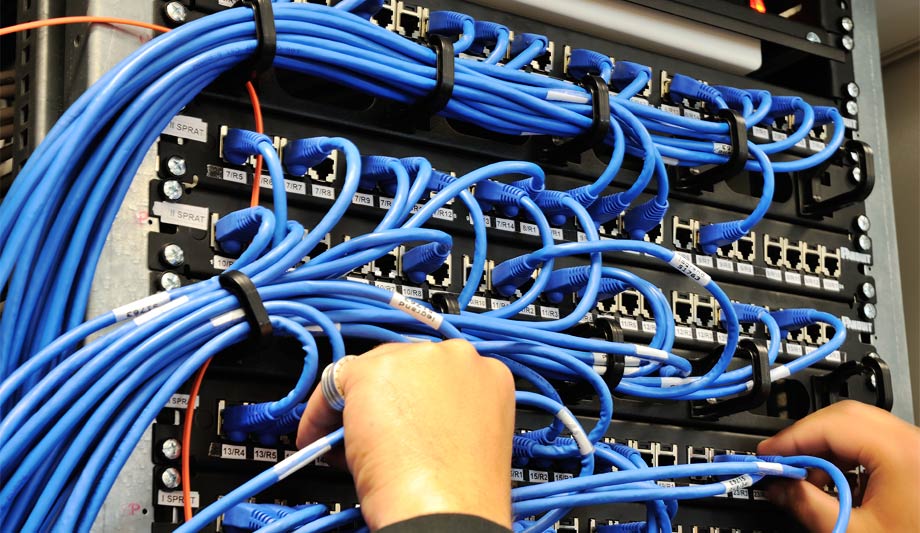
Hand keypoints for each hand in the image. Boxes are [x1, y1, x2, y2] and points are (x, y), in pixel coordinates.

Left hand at [296, 340, 515, 530]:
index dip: (413, 400)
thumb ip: (441, 417)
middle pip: (403, 367)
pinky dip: (321, 413)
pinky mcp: (375, 370)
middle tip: (364, 434)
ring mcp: (417, 359)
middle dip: (381, 401)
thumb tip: (400, 423)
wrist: (447, 507)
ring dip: (353, 407)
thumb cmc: (462, 491)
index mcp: (488, 375)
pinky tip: (321, 440)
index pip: (437, 375)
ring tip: (343, 443)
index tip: (397, 420)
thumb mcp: (465, 440)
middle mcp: (457, 358)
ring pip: (370, 372)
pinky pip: (334, 384)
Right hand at [758, 400, 919, 531]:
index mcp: (901, 454)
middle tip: (781, 461)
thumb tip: (778, 486)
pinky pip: (877, 443)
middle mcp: (914, 443)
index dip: (792, 438)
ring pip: (861, 427)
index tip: (767, 455)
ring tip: (807, 477)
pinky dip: (849, 455)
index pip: (832, 425)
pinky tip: (834, 481)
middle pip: (846, 417)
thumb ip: (808, 505)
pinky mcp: (918, 463)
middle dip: (808, 437)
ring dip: (827, 446)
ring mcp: (919, 451)